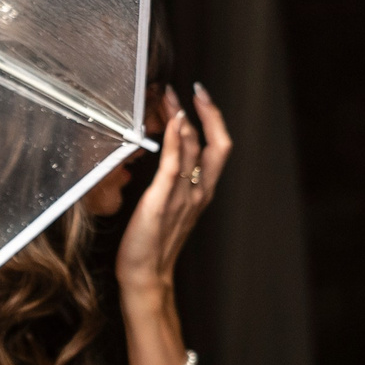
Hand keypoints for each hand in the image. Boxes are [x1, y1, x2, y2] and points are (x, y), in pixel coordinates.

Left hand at [117, 84, 231, 300]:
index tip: (201, 97)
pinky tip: (172, 121)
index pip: (218, 148)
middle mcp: (198, 192)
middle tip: (195, 88)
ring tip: (170, 95)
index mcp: (201, 192)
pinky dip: (175, 140)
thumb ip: (173, 181)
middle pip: (218, 144)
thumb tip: (168, 154)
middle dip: (209, 112)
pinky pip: (172, 165)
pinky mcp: (161, 202)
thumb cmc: (153, 243)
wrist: (145, 276)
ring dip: (183, 116)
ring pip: (193, 148)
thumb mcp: (169, 206)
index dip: (214, 120)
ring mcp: (183, 197)